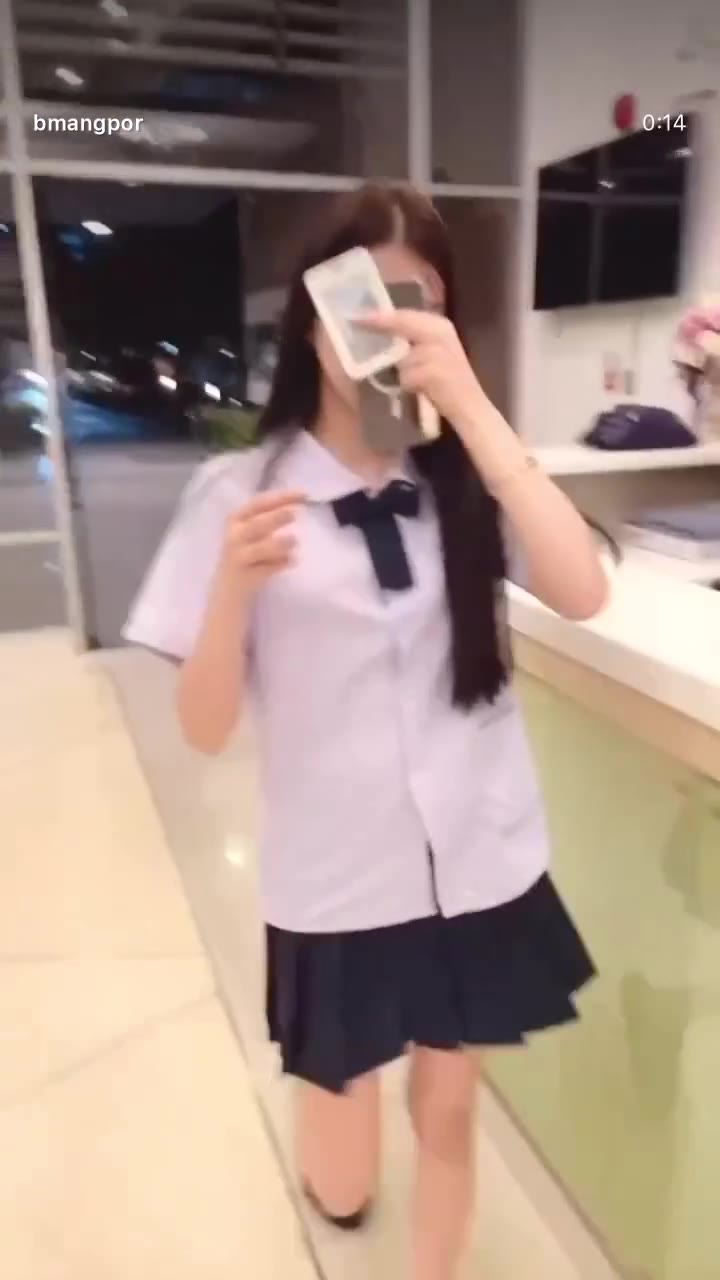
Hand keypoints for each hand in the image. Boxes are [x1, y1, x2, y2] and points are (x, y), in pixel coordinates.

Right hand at [220, 489, 303, 593]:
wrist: (228, 587)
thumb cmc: (246, 553)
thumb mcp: (252, 531)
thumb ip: (269, 517)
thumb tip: (297, 502)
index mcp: (236, 519)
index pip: (258, 503)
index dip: (280, 498)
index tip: (303, 495)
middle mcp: (234, 537)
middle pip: (256, 525)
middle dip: (276, 518)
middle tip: (296, 513)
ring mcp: (238, 558)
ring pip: (258, 549)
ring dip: (277, 544)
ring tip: (294, 540)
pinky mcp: (245, 578)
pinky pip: (263, 570)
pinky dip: (278, 565)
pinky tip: (292, 561)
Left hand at [357, 309, 489, 434]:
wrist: (470, 406)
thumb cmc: (449, 382)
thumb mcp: (435, 353)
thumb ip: (415, 340)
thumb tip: (384, 335)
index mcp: (441, 325)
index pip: (406, 314)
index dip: (382, 314)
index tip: (359, 314)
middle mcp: (440, 333)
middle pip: (401, 324)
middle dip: (379, 325)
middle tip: (356, 322)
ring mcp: (437, 352)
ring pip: (401, 358)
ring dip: (403, 372)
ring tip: (418, 381)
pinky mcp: (432, 372)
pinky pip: (405, 377)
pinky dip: (408, 385)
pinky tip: (421, 390)